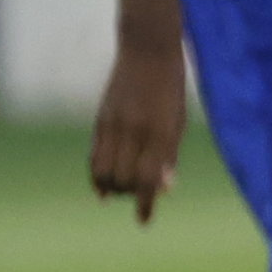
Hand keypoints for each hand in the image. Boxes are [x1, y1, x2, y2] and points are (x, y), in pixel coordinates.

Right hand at [90, 35, 188, 220]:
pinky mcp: (100, 119)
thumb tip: (164, 190)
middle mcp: (134, 130)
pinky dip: (97, 176)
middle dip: (130, 195)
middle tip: (139, 196)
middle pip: (124, 180)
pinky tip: (103, 188)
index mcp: (159, 132)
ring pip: (104, 172)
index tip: (143, 222)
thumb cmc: (171, 87)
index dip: (145, 204)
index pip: (148, 178)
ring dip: (113, 188)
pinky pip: (94, 156)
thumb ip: (169, 155)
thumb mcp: (177, 120)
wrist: (147, 49)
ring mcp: (114, 124)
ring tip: (121, 191)